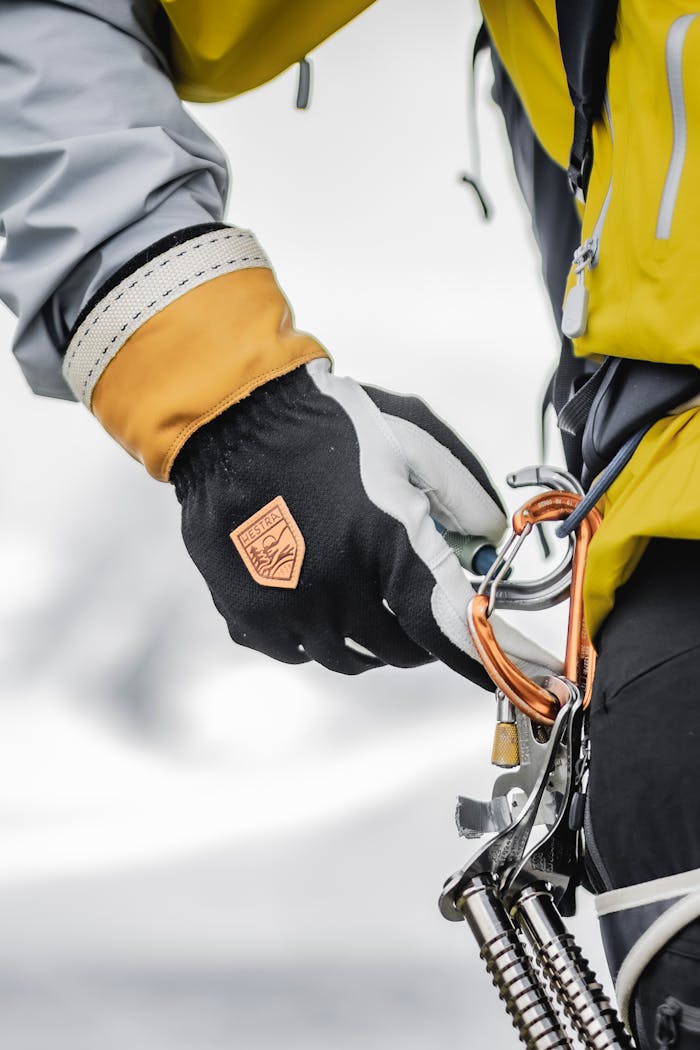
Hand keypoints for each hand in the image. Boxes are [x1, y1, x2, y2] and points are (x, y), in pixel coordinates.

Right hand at [171, 359, 553, 683]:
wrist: (231, 421)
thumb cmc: (323, 426)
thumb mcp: (407, 441)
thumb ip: (459, 493)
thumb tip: (489, 538)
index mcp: (386, 543)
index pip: (446, 628)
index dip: (477, 661)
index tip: (501, 680)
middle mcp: (337, 587)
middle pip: (399, 651)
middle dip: (417, 635)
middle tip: (412, 609)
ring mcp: (288, 608)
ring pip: (346, 658)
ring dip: (366, 640)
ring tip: (360, 599)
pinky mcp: (248, 616)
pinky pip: (296, 652)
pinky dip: (313, 635)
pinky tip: (311, 597)